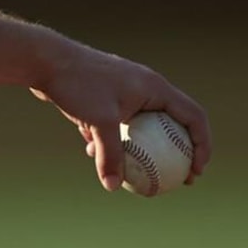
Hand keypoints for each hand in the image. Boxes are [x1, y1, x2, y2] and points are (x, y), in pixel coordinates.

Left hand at [30, 44, 210, 191]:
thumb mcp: (98, 121)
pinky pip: (115, 123)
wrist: (44, 61)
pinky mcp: (103, 97)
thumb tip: (112, 186)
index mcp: (155, 88)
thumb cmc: (77, 84)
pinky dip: (110, 138)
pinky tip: (91, 153)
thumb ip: (110, 154)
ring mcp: (123, 92)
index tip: (196, 172)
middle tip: (175, 180)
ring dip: (138, 149)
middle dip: (175, 153)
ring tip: (132, 173)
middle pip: (171, 125)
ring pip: (140, 127)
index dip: (202, 145)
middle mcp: (144, 88)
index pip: (193, 117)